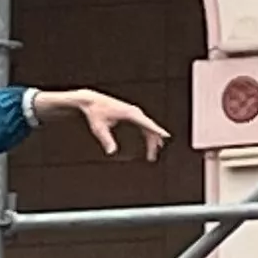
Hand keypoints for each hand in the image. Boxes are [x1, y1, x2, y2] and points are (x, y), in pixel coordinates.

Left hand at [48, 89, 170, 158]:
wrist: (91, 100)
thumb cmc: (95, 111)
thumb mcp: (99, 128)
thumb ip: (106, 140)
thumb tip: (111, 152)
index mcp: (130, 113)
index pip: (147, 124)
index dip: (158, 131)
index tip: (166, 136)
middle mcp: (134, 111)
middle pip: (150, 128)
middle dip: (153, 142)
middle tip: (152, 157)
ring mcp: (134, 112)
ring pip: (148, 126)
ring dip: (151, 139)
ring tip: (152, 153)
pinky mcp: (131, 113)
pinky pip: (144, 125)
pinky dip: (148, 133)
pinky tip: (149, 141)